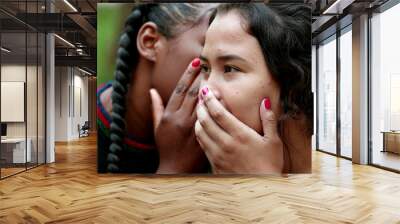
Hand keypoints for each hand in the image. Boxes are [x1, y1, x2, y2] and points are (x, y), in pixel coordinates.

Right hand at [150, 58, 207, 173]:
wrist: (175, 167)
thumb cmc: (165, 146)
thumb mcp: (157, 126)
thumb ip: (156, 108)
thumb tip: (152, 91)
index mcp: (169, 115)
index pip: (180, 89)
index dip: (188, 74)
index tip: (195, 61)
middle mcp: (180, 119)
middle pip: (193, 93)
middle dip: (200, 76)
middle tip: (208, 63)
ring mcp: (192, 127)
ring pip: (203, 103)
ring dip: (210, 88)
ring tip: (216, 75)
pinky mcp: (202, 134)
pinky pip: (210, 117)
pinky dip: (215, 106)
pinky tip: (221, 96)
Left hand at [194, 87, 283, 173]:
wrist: (261, 190)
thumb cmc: (270, 165)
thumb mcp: (274, 141)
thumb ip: (268, 119)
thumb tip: (265, 101)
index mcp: (240, 135)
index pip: (218, 112)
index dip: (210, 99)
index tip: (207, 89)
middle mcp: (226, 143)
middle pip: (205, 120)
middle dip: (201, 105)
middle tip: (201, 96)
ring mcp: (218, 154)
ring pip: (200, 132)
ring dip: (198, 118)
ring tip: (200, 110)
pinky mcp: (214, 163)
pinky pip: (202, 144)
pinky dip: (199, 132)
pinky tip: (202, 128)